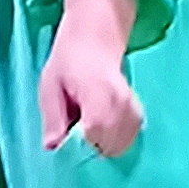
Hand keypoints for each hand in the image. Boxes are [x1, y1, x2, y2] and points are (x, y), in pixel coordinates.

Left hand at [36, 0, 142, 158]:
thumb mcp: (50, 87)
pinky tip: (100, 125)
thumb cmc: (68, 62)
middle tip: (73, 132)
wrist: (95, 40)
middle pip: (109, 146)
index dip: (78, 147)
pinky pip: (128, 138)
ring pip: (120, 146)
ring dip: (102, 144)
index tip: (65, 143)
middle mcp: (121, 105)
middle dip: (89, 148)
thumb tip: (52, 147)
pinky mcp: (138, 113)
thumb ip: (53, 118)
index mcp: (99, 96)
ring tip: (86, 126)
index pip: (93, 137)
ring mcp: (133, 109)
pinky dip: (114, 139)